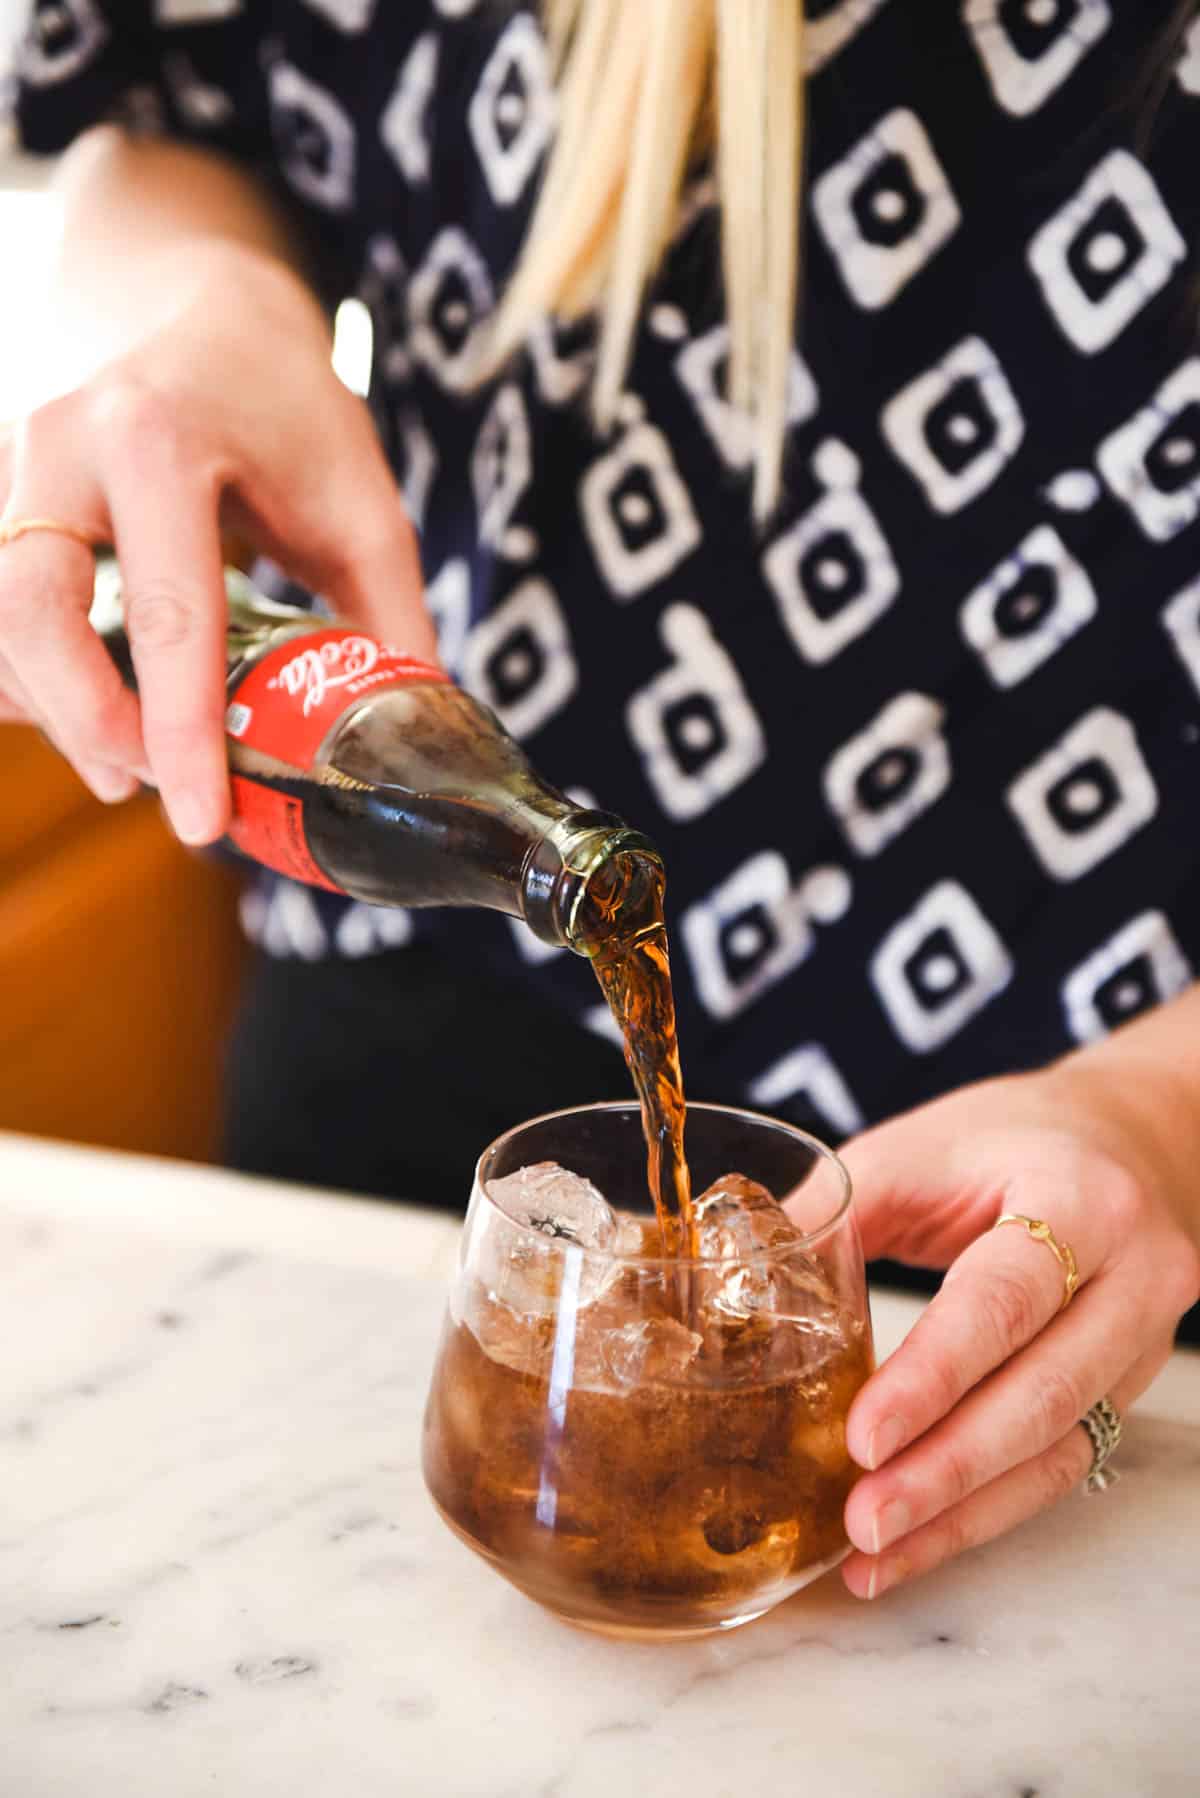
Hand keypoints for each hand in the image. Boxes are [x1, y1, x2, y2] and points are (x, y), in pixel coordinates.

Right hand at [0, 242, 431, 841]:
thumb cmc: (290, 409)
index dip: (181, 733)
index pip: (165, 614)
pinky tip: (93, 711)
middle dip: (90, 724)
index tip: (200, 821)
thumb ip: (386, 622)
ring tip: (131, 763)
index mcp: (161, 439)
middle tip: (151, 788)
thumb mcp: (362, 503)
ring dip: (57, 709)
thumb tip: (409, 744)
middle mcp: (64, 444)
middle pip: (31, 614)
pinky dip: (32, 675)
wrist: (205, 312)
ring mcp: (14, 465)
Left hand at [834, 1066, 1199, 1599]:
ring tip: (873, 1552)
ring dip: (961, 1513)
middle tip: (862, 1518)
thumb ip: (835, 1206)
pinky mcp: (1124, 1390)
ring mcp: (1140, 1342)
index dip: (934, 1375)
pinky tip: (915, 1544)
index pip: (1004, 1300)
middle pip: (1043, 1394)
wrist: (1123, 1142)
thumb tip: (728, 1266)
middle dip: (946, 1470)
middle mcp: (1131, 1277)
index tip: (863, 1436)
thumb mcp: (922, 1146)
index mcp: (1079, 1200)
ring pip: (1057, 1449)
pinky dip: (983, 1514)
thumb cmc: (1009, 1138)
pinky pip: (1058, 1466)